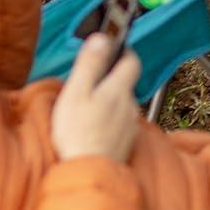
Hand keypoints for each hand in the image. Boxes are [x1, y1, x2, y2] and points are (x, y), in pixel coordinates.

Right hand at [50, 33, 140, 162]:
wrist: (89, 172)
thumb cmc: (78, 133)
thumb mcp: (77, 94)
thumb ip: (90, 64)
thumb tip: (102, 37)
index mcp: (119, 88)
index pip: (132, 60)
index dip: (124, 52)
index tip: (113, 49)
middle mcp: (130, 104)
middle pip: (126, 84)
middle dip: (112, 80)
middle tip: (90, 84)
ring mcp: (130, 124)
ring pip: (122, 105)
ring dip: (110, 103)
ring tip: (87, 111)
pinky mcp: (127, 142)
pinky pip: (120, 124)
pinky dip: (110, 122)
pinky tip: (94, 130)